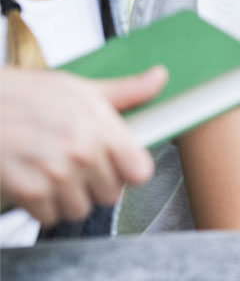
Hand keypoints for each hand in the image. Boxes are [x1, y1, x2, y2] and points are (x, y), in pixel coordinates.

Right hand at [0, 66, 165, 223]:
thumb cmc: (23, 96)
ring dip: (67, 198)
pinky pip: (50, 218)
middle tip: (75, 166)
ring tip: (52, 174)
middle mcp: (82, 153)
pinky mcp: (29, 193)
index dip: (129, 171)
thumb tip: (159, 78)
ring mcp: (56, 175)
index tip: (118, 166)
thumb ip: (124, 92)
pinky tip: (33, 182)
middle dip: (95, 184)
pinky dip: (40, 207)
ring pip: (81, 209)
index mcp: (100, 127)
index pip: (140, 171)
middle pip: (110, 194)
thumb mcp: (78, 88)